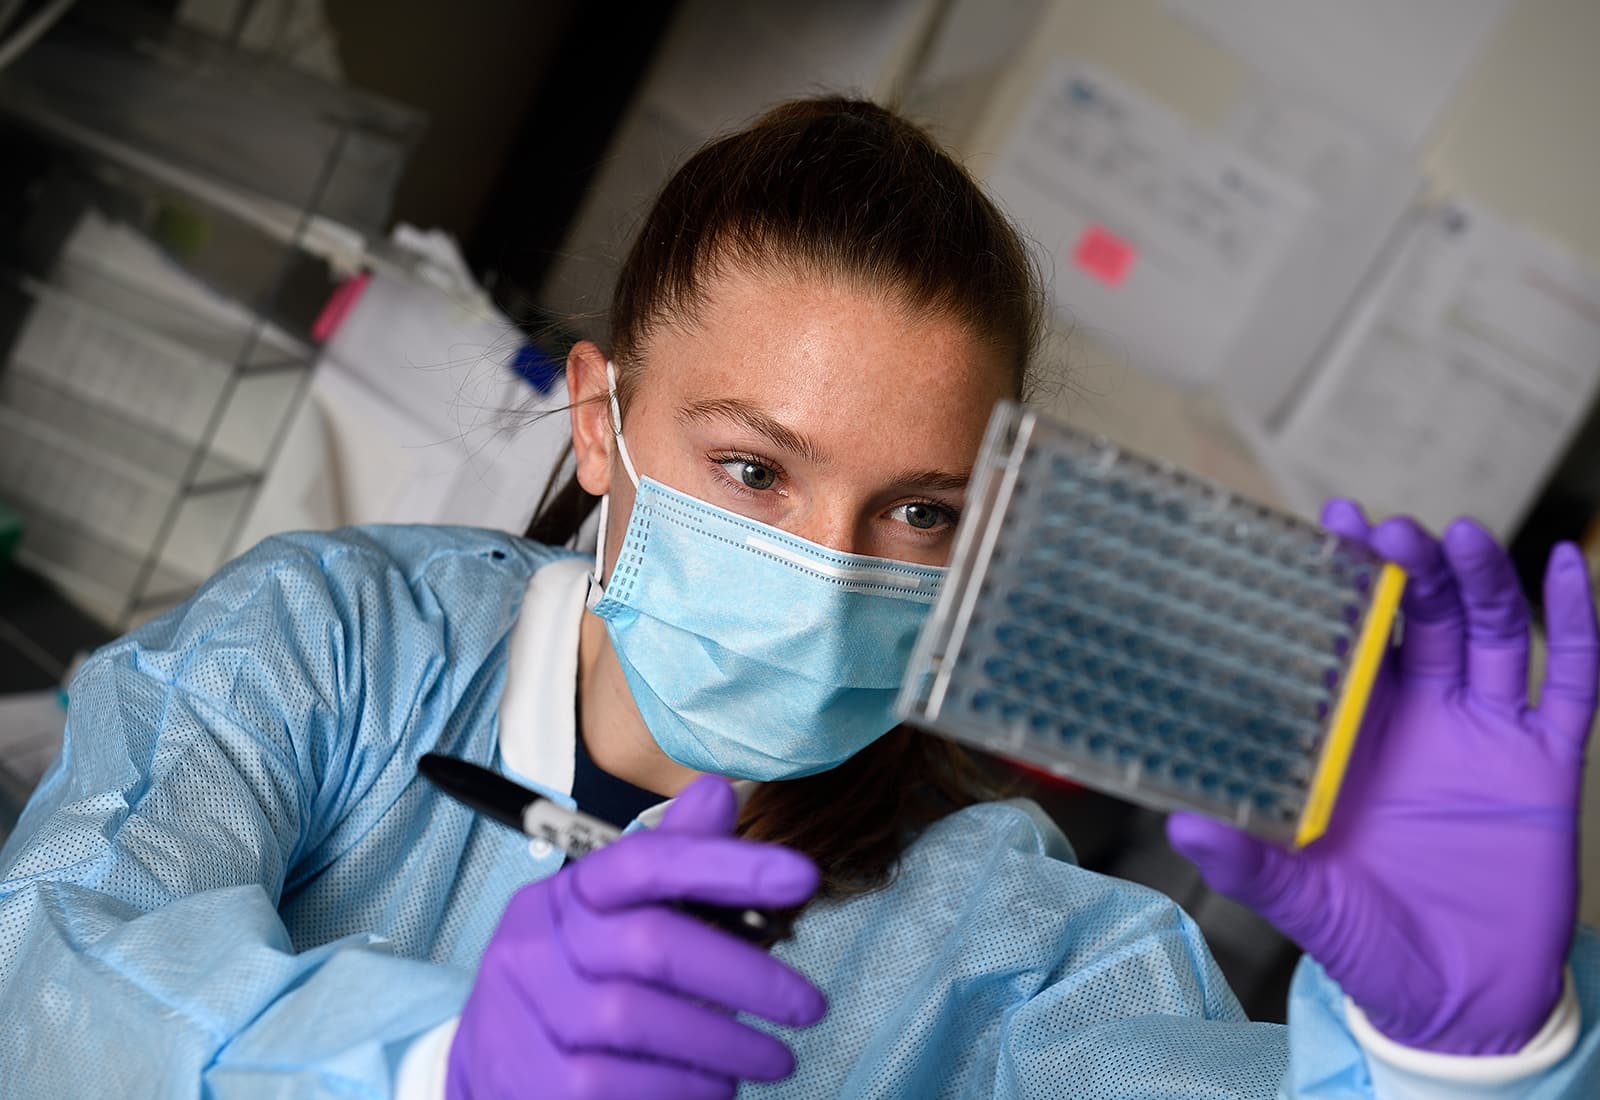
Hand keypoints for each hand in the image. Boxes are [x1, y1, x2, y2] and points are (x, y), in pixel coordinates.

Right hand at [447, 775, 826, 1098]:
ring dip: (727, 1045)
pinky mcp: (532, 1085)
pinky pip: (624, 1085)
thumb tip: (718, 793)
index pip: (645, 861)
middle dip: (747, 976)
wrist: (490, 1075)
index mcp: (567, 895)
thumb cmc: (575, 990)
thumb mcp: (614, 921)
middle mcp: (536, 946)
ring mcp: (528, 1016)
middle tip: (808, 1006)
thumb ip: (672, 865)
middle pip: (653, 943)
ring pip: (641, 1020)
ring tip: (773, 1060)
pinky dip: (687, 1088)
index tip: (801, 876)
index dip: (724, 863)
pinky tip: (717, 1088)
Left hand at [1168, 500, 1597, 1054]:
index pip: (1344, 639)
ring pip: (1488, 634)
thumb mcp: (1303, 900)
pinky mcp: (1543, 761)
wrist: (1457, 999)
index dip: (1341, 581)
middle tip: (1389, 529)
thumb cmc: (1365, 940)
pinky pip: (1569, 682)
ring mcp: (1484, 732)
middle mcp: (1418, 717)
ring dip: (1480, 582)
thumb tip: (1181, 826)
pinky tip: (1568, 568)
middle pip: (1418, 619)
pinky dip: (1575, 625)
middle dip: (1407, 569)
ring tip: (1463, 538)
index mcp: (1351, 734)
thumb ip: (1251, 863)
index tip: (1326, 524)